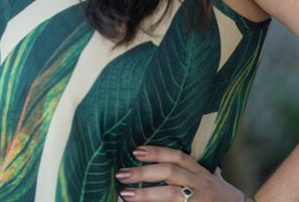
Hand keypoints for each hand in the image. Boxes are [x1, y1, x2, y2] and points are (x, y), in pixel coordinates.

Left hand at [116, 145, 247, 200]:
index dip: (157, 152)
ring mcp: (200, 201)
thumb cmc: (225, 198)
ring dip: (146, 195)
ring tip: (125, 195)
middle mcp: (201, 185)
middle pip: (170, 173)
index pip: (178, 157)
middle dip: (144, 173)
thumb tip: (174, 157)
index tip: (136, 151)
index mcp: (202, 173)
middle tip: (121, 174)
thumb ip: (195, 169)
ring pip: (172, 195)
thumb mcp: (215, 180)